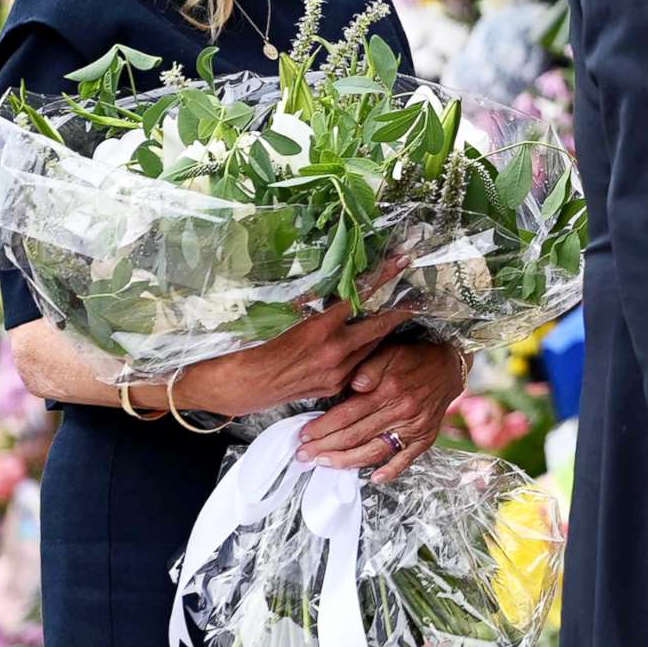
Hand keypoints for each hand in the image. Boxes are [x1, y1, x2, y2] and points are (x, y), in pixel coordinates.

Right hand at [179, 299, 412, 420]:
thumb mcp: (277, 316)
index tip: (402, 259)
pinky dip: (363, 350)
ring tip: (391, 312)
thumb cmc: (248, 346)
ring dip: (380, 330)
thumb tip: (330, 282)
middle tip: (414, 292)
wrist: (233, 387)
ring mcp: (336, 373)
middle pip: (378, 325)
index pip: (360, 296)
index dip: (383, 276)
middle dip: (398, 309)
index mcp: (320, 330)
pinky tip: (362, 341)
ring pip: (370, 346)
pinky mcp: (332, 387)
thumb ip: (309, 301)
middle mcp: (334, 353)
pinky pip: (357, 364)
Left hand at [295, 340, 468, 480]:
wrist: (449, 366)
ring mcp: (414, 427)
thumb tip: (353, 386)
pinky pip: (406, 458)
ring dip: (347, 461)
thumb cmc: (413, 358)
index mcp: (388, 389)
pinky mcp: (425, 437)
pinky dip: (391, 471)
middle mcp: (401, 410)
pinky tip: (374, 479)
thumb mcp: (390, 351)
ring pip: (375, 450)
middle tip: (304, 455)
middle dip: (325, 447)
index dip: (322, 427)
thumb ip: (369, 367)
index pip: (346, 414)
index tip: (304, 435)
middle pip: (355, 435)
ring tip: (325, 464)